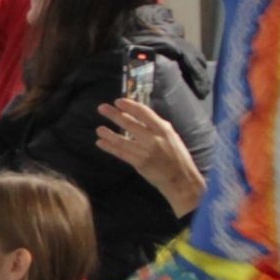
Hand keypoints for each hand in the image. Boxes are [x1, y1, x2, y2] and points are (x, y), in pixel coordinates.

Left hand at [96, 98, 204, 215]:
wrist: (180, 178)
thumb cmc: (176, 156)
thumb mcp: (170, 136)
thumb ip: (155, 126)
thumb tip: (137, 114)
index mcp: (163, 129)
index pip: (143, 112)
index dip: (129, 105)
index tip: (118, 101)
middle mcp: (153, 138)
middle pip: (130, 123)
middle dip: (114, 114)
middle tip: (102, 108)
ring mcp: (145, 151)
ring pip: (122, 140)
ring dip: (108, 133)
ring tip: (99, 129)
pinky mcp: (139, 163)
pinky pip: (121, 153)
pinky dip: (110, 147)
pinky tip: (101, 143)